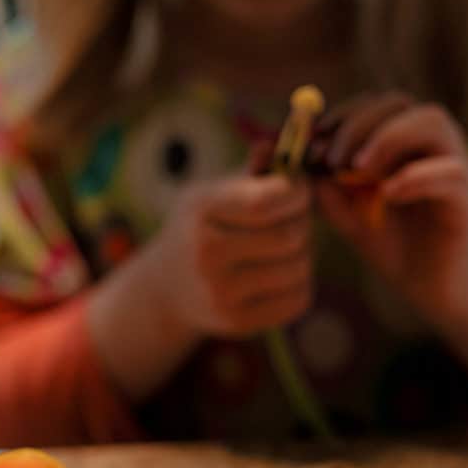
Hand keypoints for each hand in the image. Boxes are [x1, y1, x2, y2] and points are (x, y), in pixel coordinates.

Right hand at [147, 174, 313, 337]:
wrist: (164, 288)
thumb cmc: (200, 228)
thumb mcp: (212, 191)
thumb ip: (251, 170)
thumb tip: (281, 144)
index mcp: (200, 210)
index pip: (268, 201)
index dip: (297, 192)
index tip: (299, 191)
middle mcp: (207, 253)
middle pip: (291, 235)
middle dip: (302, 223)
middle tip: (293, 220)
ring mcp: (221, 292)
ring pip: (300, 267)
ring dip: (303, 254)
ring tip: (285, 247)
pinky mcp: (238, 322)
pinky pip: (298, 299)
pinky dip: (300, 283)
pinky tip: (280, 273)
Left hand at [315, 93, 467, 325]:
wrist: (438, 293)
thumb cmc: (398, 250)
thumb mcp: (352, 220)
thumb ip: (331, 194)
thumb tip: (305, 166)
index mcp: (407, 146)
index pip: (379, 104)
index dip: (346, 113)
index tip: (317, 137)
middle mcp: (434, 149)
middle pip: (403, 103)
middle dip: (360, 124)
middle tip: (333, 158)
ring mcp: (457, 170)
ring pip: (434, 122)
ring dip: (389, 137)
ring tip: (358, 169)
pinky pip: (452, 172)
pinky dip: (416, 177)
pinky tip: (387, 195)